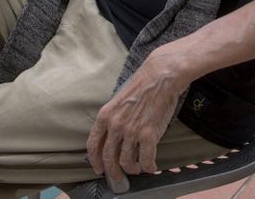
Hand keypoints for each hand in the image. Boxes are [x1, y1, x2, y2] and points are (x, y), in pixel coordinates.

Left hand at [87, 53, 185, 186]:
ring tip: (138, 168)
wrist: (160, 76)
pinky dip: (148, 167)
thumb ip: (113, 119)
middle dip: (113, 172)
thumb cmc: (142, 85)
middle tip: (118, 178)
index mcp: (105, 116)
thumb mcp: (118, 100)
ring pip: (126, 162)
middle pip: (108, 158)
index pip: (93, 145)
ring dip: (132, 169)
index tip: (99, 168)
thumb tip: (113, 138)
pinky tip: (152, 167)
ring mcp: (131, 130)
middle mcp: (115, 125)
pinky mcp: (148, 134)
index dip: (95, 160)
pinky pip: (145, 160)